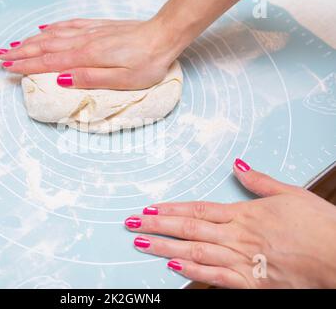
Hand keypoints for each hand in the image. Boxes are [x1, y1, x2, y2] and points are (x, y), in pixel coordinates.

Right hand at [0, 19, 177, 89]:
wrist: (164, 35)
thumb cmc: (147, 62)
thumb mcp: (122, 79)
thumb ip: (90, 79)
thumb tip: (60, 79)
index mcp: (87, 57)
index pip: (49, 62)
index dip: (26, 65)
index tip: (7, 68)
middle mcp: (84, 41)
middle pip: (45, 47)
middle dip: (20, 52)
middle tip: (0, 56)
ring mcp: (90, 32)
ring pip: (53, 35)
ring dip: (31, 40)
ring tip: (13, 45)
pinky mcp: (98, 27)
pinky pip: (69, 25)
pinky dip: (52, 28)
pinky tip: (44, 29)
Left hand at [125, 158, 335, 287]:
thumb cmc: (318, 226)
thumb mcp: (290, 194)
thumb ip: (259, 181)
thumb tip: (237, 165)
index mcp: (243, 214)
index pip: (197, 210)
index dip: (170, 209)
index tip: (148, 208)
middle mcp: (237, 235)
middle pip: (188, 229)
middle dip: (156, 226)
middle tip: (131, 223)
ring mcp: (242, 259)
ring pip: (195, 251)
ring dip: (166, 247)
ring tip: (141, 243)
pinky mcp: (252, 282)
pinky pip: (217, 276)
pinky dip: (194, 271)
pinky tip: (173, 267)